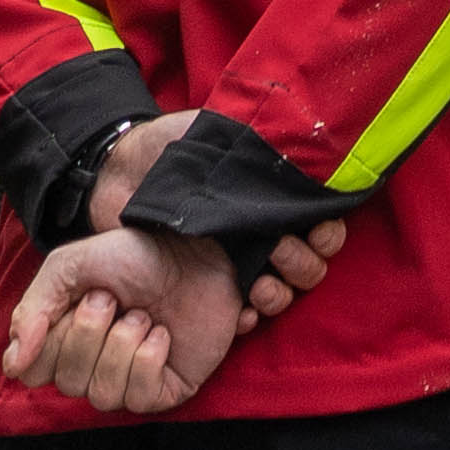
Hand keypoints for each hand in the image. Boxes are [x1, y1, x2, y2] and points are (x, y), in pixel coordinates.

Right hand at [3, 222, 242, 417]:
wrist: (193, 250)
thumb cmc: (133, 256)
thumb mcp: (69, 266)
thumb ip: (33, 310)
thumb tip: (13, 366)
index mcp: (64, 340)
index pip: (32, 371)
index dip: (50, 340)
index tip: (77, 301)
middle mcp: (93, 366)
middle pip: (66, 382)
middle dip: (90, 332)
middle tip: (113, 299)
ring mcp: (129, 380)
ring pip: (101, 395)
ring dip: (121, 345)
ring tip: (142, 315)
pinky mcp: (165, 389)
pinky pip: (139, 399)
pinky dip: (148, 360)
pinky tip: (162, 334)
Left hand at [85, 108, 345, 332]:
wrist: (121, 174)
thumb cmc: (172, 149)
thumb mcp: (215, 130)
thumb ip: (254, 135)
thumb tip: (293, 142)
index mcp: (271, 202)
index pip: (322, 226)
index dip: (328, 233)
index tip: (316, 229)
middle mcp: (262, 236)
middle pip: (312, 266)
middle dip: (304, 262)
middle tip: (277, 248)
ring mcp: (238, 267)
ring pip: (285, 294)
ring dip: (281, 293)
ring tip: (257, 285)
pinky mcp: (211, 292)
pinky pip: (245, 317)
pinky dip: (250, 318)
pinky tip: (242, 313)